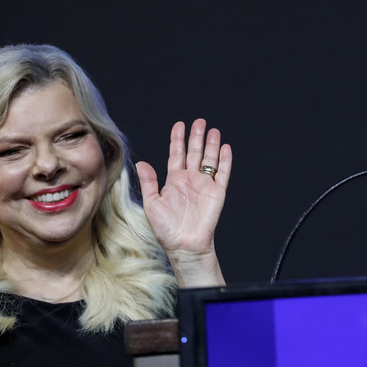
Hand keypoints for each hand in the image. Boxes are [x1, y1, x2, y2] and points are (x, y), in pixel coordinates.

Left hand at [136, 119, 231, 286]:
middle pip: (194, 152)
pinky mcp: (217, 192)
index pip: (176, 154)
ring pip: (209, 159)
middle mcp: (190, 180)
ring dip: (211, 144)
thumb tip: (141, 163)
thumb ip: (148, 182)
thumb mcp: (152, 203)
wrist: (184, 245)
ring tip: (213, 130)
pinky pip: (222, 173)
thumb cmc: (167, 229)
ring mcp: (205, 185)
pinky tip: (224, 148)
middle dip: (196, 136)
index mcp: (174, 180)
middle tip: (199, 121)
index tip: (180, 125)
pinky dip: (224, 160)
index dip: (178, 139)